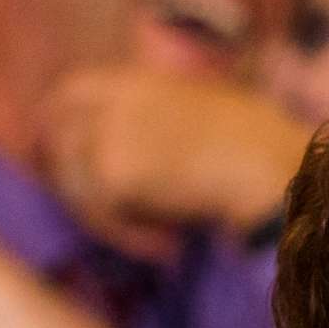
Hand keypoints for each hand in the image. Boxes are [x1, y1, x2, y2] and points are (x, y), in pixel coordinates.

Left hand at [38, 66, 309, 260]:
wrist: (273, 170)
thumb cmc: (266, 146)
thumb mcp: (211, 108)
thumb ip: (167, 115)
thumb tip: (153, 146)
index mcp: (139, 80)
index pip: (69, 91)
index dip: (61, 127)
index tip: (67, 160)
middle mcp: (115, 100)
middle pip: (55, 136)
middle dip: (64, 176)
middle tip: (98, 214)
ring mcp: (108, 134)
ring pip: (73, 184)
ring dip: (110, 220)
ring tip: (160, 240)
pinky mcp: (112, 173)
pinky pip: (101, 216)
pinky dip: (132, 240)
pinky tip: (170, 247)